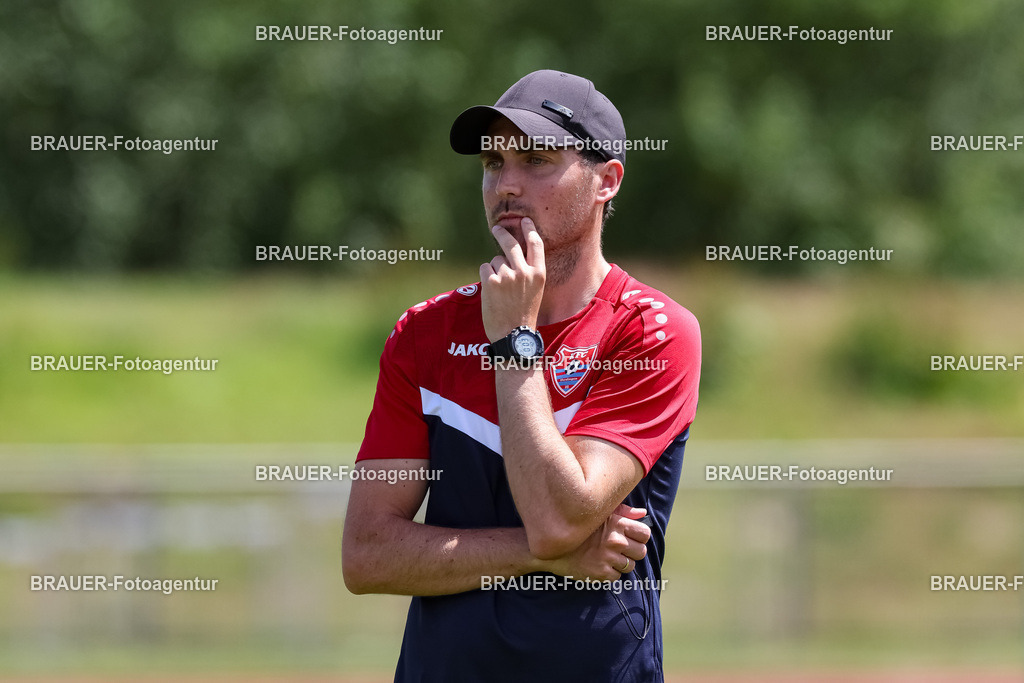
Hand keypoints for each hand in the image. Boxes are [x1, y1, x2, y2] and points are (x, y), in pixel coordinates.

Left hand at [479, 217, 545, 342]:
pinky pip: (484, 268)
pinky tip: (491, 291)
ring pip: (495, 260)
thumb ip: (528, 272)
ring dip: (494, 270)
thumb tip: (512, 255)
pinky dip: (485, 276)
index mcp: (538, 274)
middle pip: (511, 244)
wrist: (513, 335)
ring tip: (500, 290)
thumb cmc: (524, 315)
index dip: (529, 230)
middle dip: (503, 233)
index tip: (525, 220)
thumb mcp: (535, 291)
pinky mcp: (491, 281)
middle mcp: (524, 271)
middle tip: (497, 229)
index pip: (535, 244)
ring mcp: (506, 275)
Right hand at [540, 504, 650, 580]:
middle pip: (641, 552)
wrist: (552, 545)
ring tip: (607, 557)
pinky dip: (610, 573)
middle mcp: (614, 540)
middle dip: (632, 551)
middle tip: (619, 550)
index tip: (631, 538)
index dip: (639, 537)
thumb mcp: (599, 513)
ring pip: (630, 566)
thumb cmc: (577, 526)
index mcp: (616, 524)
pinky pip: (616, 577)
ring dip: (621, 563)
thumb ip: (623, 511)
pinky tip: (599, 564)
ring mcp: (607, 557)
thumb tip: (643, 513)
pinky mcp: (600, 572)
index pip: (645, 534)